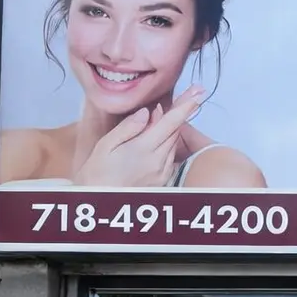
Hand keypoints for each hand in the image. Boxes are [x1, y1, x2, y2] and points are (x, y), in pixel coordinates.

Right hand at [72, 85, 204, 186]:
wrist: (101, 203)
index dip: (186, 106)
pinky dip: (168, 142)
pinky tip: (157, 137)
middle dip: (180, 113)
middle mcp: (158, 162)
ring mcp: (162, 172)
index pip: (171, 123)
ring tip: (158, 116)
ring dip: (171, 128)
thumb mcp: (105, 145)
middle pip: (175, 131)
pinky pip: (171, 156)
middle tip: (187, 95)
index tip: (199, 93)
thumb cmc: (97, 174)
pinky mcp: (163, 180)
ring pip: (174, 143)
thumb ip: (129, 127)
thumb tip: (148, 113)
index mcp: (143, 149)